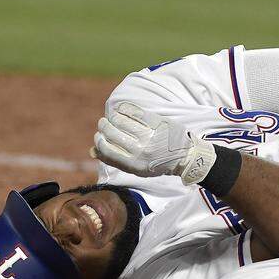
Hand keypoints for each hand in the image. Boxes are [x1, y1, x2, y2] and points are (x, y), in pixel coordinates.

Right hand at [92, 102, 215, 184]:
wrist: (186, 156)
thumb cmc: (158, 163)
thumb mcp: (137, 169)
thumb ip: (115, 160)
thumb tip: (92, 150)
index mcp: (134, 165)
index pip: (107, 150)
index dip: (99, 141)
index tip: (98, 136)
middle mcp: (141, 151)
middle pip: (112, 133)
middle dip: (104, 126)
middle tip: (103, 123)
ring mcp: (149, 136)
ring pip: (121, 121)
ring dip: (112, 117)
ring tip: (112, 117)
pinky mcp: (157, 123)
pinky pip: (135, 113)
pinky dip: (125, 109)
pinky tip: (122, 110)